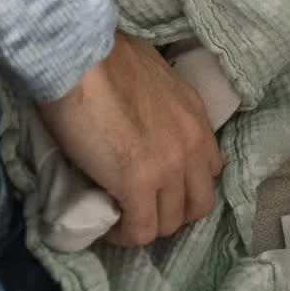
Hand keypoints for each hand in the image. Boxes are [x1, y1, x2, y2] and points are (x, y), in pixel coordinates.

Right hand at [37, 29, 222, 245]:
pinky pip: (140, 230)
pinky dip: (124, 234)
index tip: (158, 184)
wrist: (79, 56)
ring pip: (170, 222)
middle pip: (198, 203)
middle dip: (171, 211)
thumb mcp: (152, 74)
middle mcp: (191, 142)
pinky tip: (107, 225)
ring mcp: (168, 166)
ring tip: (121, 215)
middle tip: (142, 206)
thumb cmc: (105, 56)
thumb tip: (142, 117)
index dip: (185, 183)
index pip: (210, 168)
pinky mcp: (138, 184)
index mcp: (195, 114)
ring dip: (146, 223)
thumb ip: (160, 103)